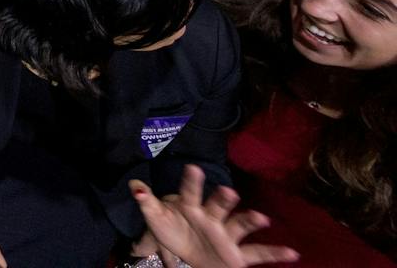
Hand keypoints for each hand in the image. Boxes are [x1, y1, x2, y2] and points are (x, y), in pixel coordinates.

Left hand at [131, 166, 297, 267]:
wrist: (188, 260)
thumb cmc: (174, 234)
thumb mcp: (157, 220)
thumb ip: (147, 203)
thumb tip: (134, 185)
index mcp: (191, 208)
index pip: (189, 193)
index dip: (191, 182)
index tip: (194, 168)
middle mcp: (212, 218)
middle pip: (218, 206)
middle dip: (223, 199)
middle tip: (228, 192)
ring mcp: (227, 235)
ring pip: (240, 225)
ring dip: (250, 220)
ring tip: (262, 218)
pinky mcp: (239, 254)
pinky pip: (259, 253)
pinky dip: (275, 253)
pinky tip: (292, 253)